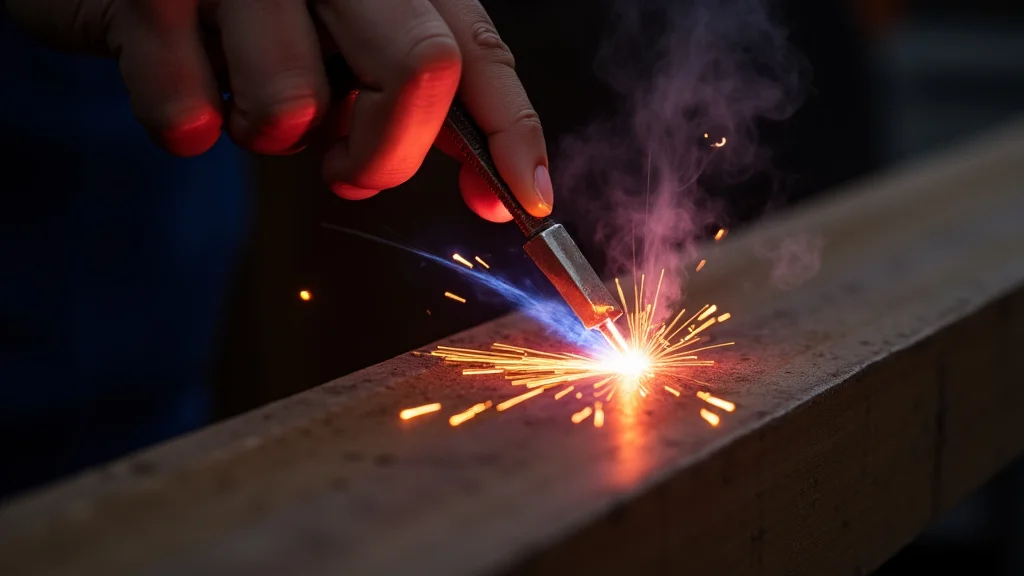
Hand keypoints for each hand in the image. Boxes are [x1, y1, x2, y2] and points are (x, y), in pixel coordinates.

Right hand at [5, 0, 553, 220]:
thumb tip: (496, 190)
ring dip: (268, 133)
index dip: (512, 131)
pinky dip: (187, 125)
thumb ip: (410, 101)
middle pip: (420, 71)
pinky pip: (189, 113)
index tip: (528, 203)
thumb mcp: (341, 40)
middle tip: (346, 169)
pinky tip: (183, 86)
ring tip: (243, 98)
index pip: (477, 52)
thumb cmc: (244, 10)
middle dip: (386, 154)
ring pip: (296, 103)